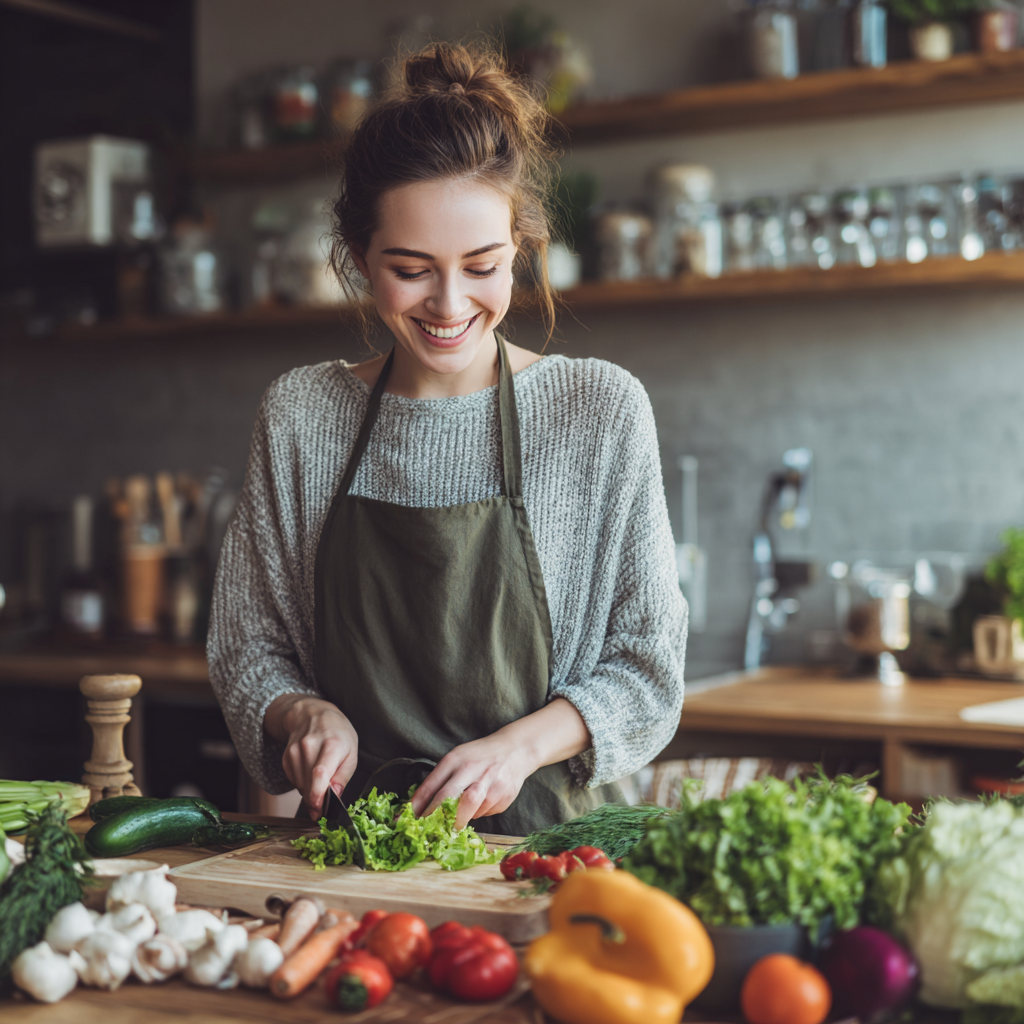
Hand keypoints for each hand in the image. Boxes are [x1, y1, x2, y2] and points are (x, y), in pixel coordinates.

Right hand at [264, 694, 358, 820]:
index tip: (320, 811)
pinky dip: (302, 782)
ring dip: (310, 790)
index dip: (318, 796)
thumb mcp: (351, 753)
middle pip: (308, 784)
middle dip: (316, 800)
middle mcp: (310, 746)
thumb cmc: (338, 734)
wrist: (314, 714)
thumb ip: (343, 777)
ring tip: (320, 777)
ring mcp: (295, 750)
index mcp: (332, 745)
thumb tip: (335, 797)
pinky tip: (310, 770)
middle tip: (324, 805)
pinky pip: (293, 780)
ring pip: (299, 785)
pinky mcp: (286, 756)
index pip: (319, 774)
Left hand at [410, 697, 591, 829]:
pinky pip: (486, 812)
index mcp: (456, 759)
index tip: (405, 821)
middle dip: (435, 818)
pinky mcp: (504, 795)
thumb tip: (421, 808)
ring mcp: (491, 782)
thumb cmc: (479, 756)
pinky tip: (482, 804)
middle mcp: (473, 769)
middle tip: (427, 832)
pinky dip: (479, 813)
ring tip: (455, 822)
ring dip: (460, 819)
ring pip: (469, 808)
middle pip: (450, 798)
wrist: (516, 749)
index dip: (417, 805)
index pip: (432, 784)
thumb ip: (441, 780)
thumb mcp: (458, 759)